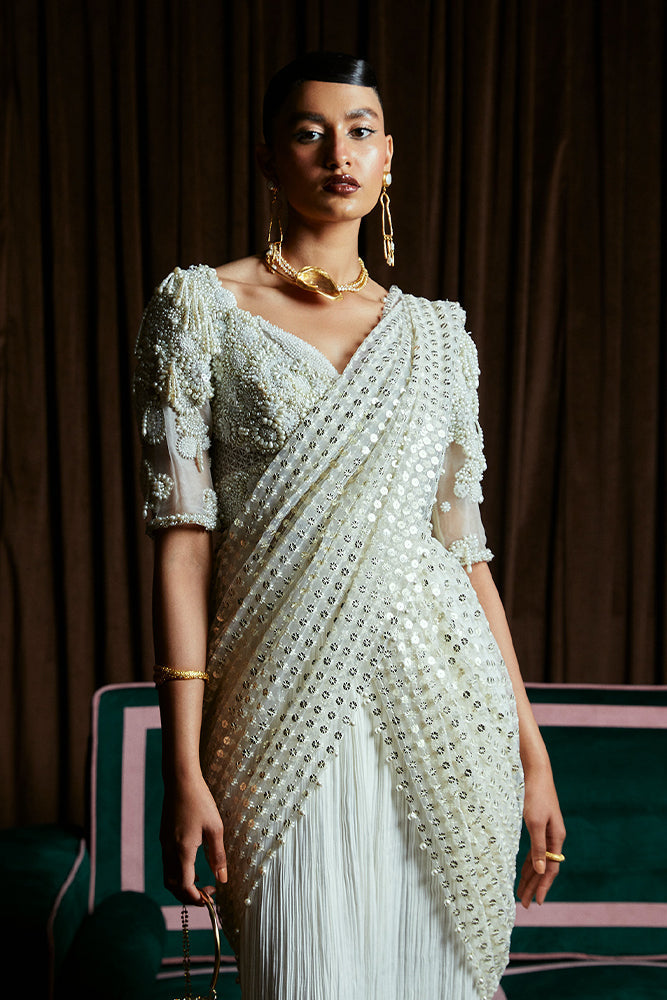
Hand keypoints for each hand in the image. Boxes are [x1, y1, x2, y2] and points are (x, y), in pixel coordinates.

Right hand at [160, 772, 226, 904]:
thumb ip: (217, 856)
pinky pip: (168, 863)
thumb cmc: (200, 801)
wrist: (180, 780)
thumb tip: (222, 879)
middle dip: (188, 897)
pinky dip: (178, 872)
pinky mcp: (163, 837)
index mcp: (182, 851)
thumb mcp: (215, 828)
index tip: (211, 899)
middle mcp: (169, 851)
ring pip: (168, 876)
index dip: (198, 898)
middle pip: (173, 886)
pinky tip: (193, 865)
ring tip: (201, 884)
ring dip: (182, 885)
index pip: (186, 887)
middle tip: (206, 896)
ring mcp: (164, 844)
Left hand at [516, 763, 565, 907]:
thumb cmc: (535, 796)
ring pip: (539, 860)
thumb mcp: (534, 822)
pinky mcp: (539, 826)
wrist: (536, 773)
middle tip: (525, 904)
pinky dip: (529, 863)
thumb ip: (538, 847)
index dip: (543, 886)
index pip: (551, 869)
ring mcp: (547, 832)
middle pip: (545, 868)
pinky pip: (535, 851)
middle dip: (535, 886)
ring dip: (531, 877)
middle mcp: (554, 838)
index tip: (537, 902)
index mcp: (556, 838)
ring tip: (522, 893)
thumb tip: (540, 870)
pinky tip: (524, 871)